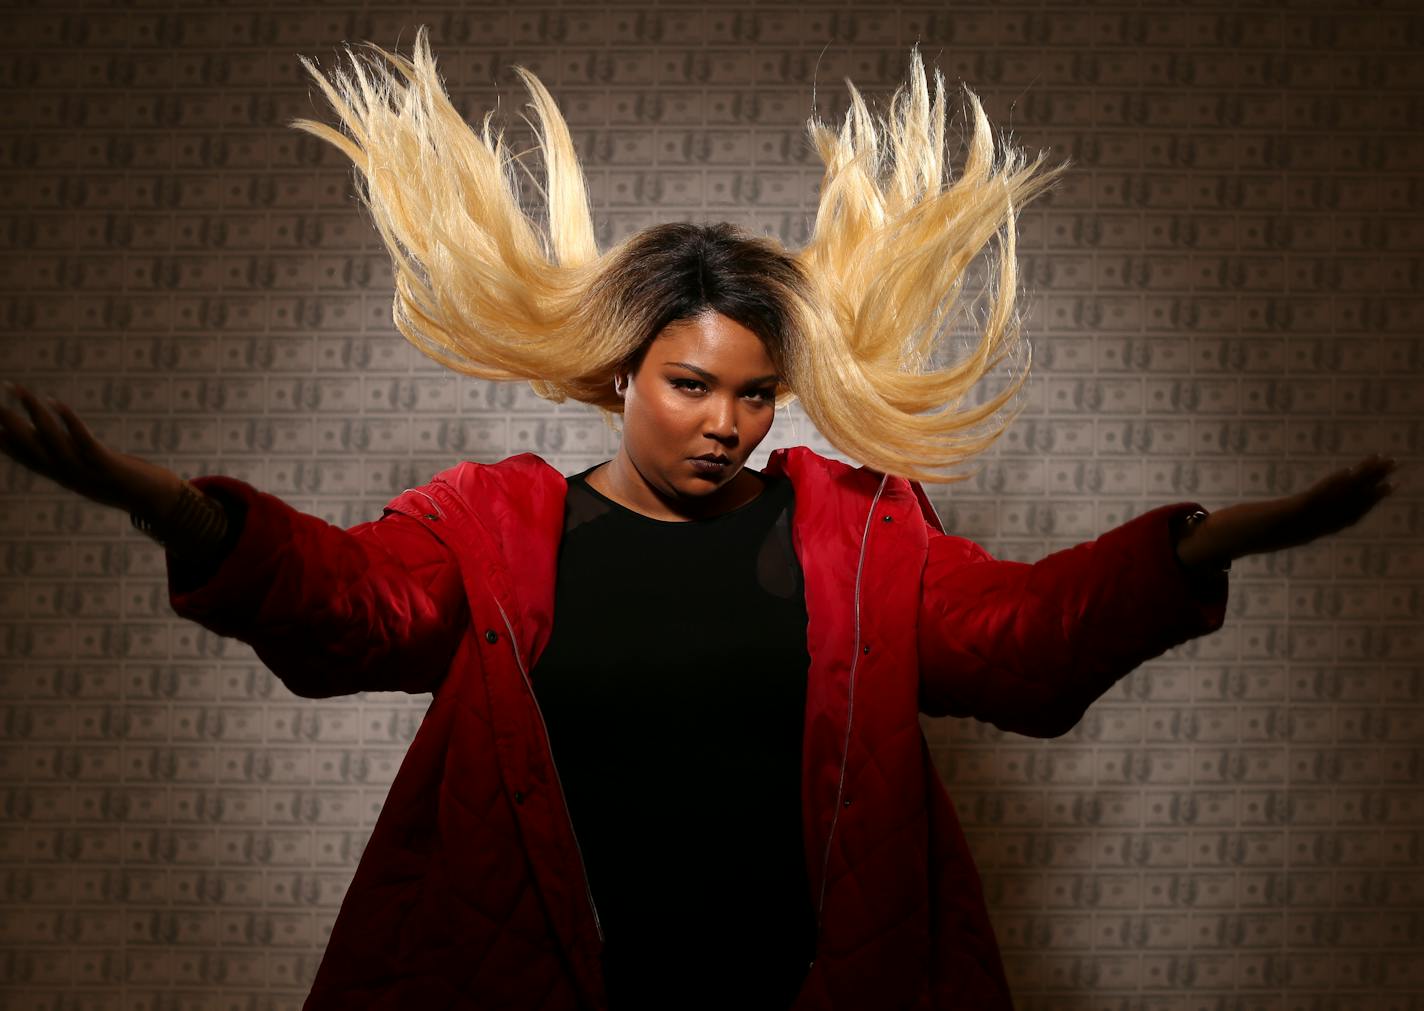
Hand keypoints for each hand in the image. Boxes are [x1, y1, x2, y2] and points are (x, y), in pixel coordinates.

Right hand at [0, 381, 183, 517]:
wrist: (157, 503)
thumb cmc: (127, 485)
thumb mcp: (93, 472)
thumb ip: (74, 459)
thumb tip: (59, 443)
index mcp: (64, 476)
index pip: (26, 457)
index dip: (5, 442)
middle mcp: (69, 474)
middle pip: (31, 447)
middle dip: (9, 424)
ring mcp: (86, 470)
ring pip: (52, 439)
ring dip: (34, 413)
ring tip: (18, 390)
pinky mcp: (107, 464)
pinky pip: (82, 440)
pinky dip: (68, 421)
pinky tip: (56, 403)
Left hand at [1175, 453, 1399, 571]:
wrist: (1214, 545)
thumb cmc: (1231, 537)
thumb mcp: (1259, 531)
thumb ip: (1272, 524)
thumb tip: (1277, 517)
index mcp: (1305, 532)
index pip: (1344, 517)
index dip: (1367, 503)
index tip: (1387, 488)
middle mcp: (1307, 529)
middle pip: (1350, 506)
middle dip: (1375, 486)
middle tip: (1395, 466)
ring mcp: (1297, 522)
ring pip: (1339, 499)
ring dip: (1363, 479)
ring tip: (1383, 460)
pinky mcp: (1284, 514)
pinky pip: (1317, 499)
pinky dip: (1335, 486)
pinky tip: (1349, 471)